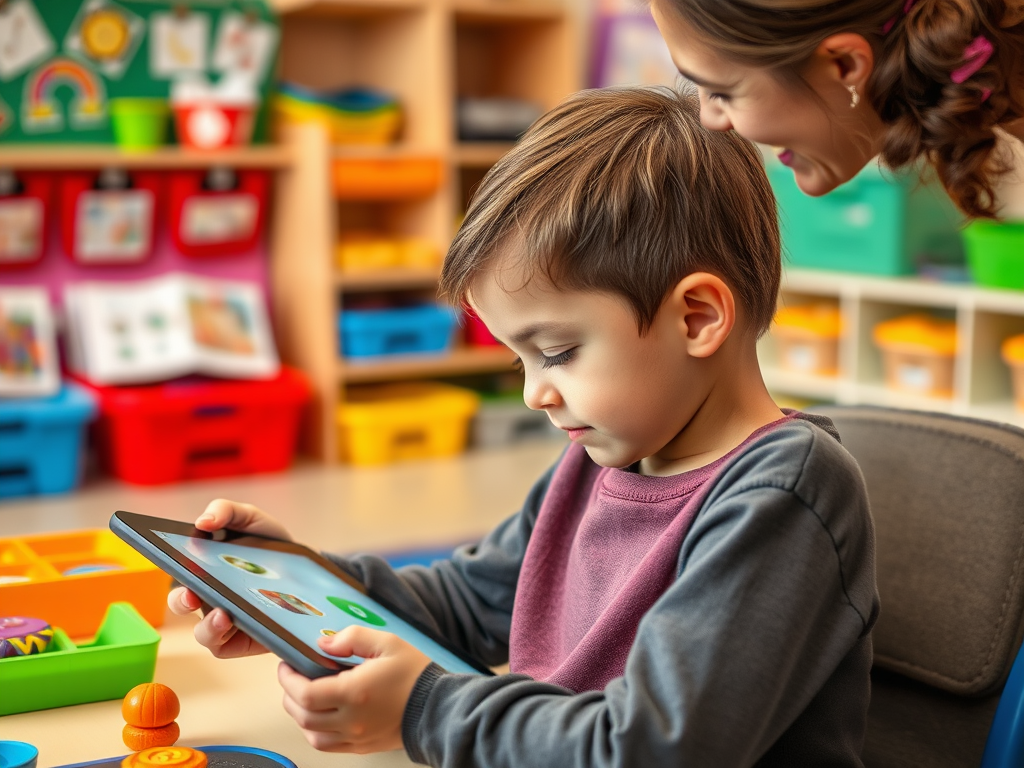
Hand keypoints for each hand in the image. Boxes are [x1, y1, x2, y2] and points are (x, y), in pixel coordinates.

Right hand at [166, 499, 292, 657]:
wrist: (304, 569)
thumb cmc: (268, 543)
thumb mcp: (251, 518)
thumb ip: (226, 511)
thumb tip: (203, 521)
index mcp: (200, 566)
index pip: (174, 567)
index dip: (167, 565)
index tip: (171, 559)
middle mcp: (206, 595)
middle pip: (181, 603)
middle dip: (181, 601)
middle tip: (191, 595)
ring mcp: (222, 620)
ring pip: (203, 632)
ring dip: (208, 626)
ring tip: (225, 615)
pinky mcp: (241, 640)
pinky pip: (225, 646)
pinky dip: (229, 638)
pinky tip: (245, 624)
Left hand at [278, 627, 431, 752]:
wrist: (438, 707)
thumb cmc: (415, 675)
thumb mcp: (387, 643)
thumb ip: (353, 638)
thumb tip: (324, 644)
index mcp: (355, 692)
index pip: (306, 694)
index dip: (289, 680)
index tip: (287, 666)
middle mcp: (351, 719)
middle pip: (303, 715)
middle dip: (290, 695)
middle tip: (291, 678)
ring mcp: (356, 737)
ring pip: (312, 734)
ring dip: (300, 716)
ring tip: (304, 697)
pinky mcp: (362, 747)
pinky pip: (328, 745)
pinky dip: (316, 731)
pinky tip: (320, 715)